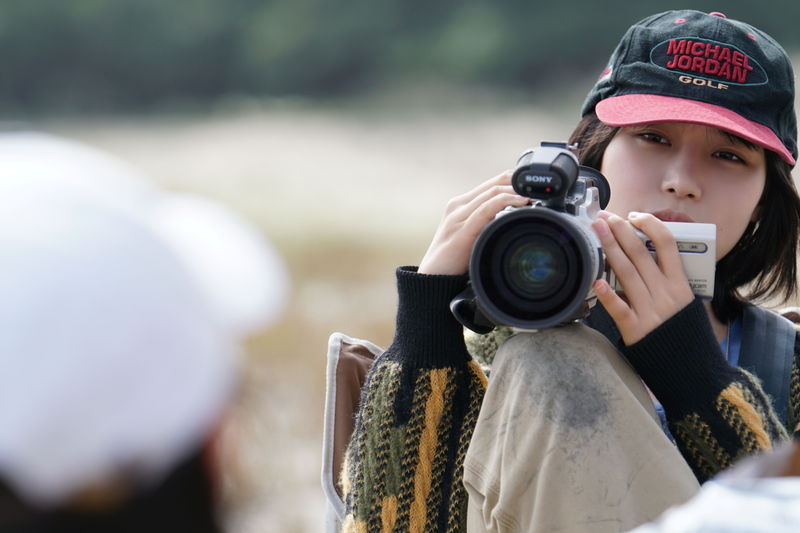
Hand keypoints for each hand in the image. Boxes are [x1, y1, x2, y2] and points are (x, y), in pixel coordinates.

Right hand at [418, 170, 528, 274]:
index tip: (530, 187)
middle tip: (537, 190)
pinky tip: (519, 203)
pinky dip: (505, 202)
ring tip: (532, 196)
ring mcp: (458, 216)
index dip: (512, 180)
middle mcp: (458, 206)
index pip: (490, 183)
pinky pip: (486, 209)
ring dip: (515, 191)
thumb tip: (511, 220)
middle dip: (517, 183)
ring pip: (491, 192)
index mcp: (460, 204)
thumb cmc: (453, 259)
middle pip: (493, 184)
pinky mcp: (462, 230)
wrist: (432, 276)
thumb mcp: (471, 234)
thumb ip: (486, 224)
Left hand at [591, 211, 693, 344]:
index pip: (667, 244)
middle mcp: (665, 293)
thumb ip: (669, 281)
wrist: (692, 370)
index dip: (650, 225)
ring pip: (627, 273)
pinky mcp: (635, 330)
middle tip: (604, 216)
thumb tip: (650, 257)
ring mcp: (650, 311)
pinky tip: (596, 280)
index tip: (634, 216)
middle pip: (640, 253)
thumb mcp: (686, 302)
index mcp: (680, 284)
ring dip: (610, 248)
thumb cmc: (685, 334)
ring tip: (597, 231)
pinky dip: (608, 295)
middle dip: (620, 230)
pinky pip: (620, 309)